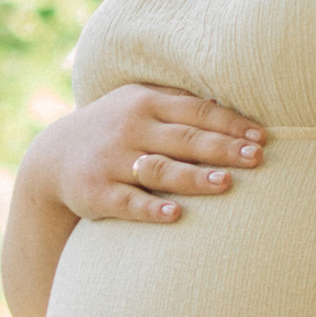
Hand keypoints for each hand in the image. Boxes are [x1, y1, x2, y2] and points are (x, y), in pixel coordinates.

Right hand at [44, 84, 265, 224]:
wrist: (53, 156)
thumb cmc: (115, 128)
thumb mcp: (139, 103)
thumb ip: (180, 105)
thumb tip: (236, 110)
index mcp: (146, 102)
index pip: (197, 111)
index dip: (230, 124)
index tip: (261, 138)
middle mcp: (130, 128)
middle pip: (185, 139)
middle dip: (222, 149)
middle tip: (257, 159)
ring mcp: (113, 160)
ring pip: (160, 169)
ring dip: (194, 177)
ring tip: (225, 183)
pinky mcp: (98, 192)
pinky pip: (129, 201)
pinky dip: (152, 209)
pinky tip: (176, 214)